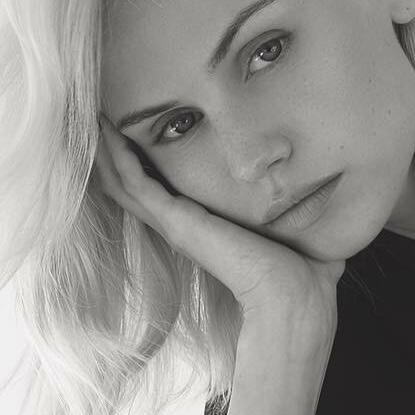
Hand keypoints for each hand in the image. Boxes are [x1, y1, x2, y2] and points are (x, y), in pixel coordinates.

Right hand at [92, 114, 345, 321]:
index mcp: (204, 229)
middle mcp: (182, 226)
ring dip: (105, 148)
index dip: (141, 165)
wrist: (294, 299)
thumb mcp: (297, 232)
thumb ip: (300, 217)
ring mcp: (174, 225)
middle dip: (111, 151)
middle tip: (93, 115)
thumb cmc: (303, 275)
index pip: (160, 193)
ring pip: (123, 181)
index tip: (130, 133)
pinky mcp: (177, 222)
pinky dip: (116, 155)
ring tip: (88, 115)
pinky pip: (134, 182)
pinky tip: (104, 129)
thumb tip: (326, 203)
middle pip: (130, 184)